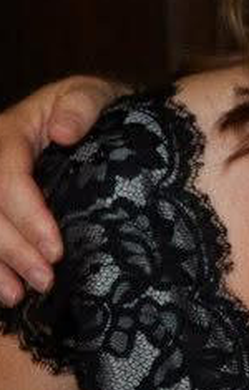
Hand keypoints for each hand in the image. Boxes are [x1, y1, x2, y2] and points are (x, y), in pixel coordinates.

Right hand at [0, 76, 124, 305]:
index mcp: (10, 132)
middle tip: (45, 278)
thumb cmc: (96, 108)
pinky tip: (6, 291)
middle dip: (12, 248)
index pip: (5, 176)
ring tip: (20, 295)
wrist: (99, 118)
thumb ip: (82, 107)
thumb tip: (62, 133)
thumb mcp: (94, 95)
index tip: (55, 249)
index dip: (26, 216)